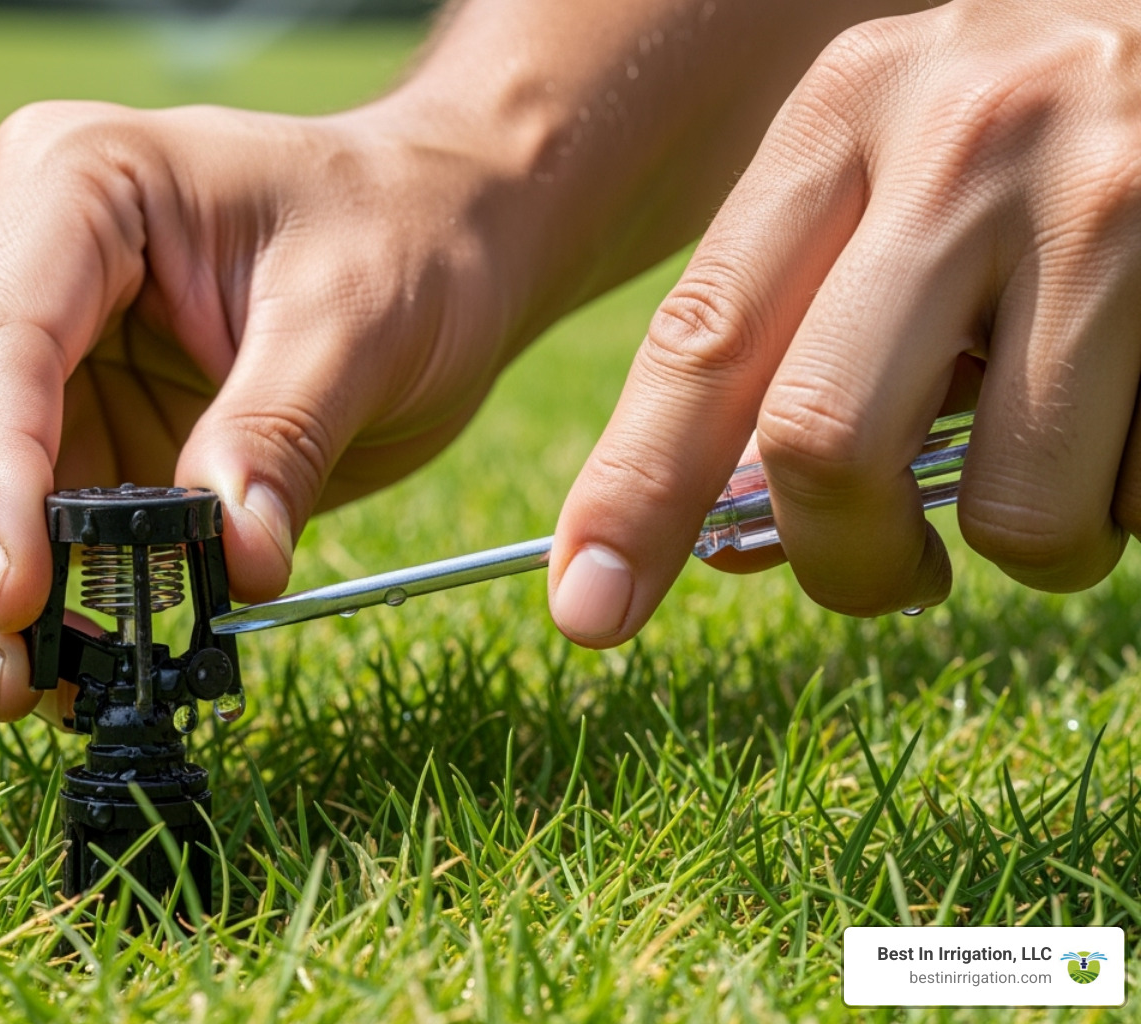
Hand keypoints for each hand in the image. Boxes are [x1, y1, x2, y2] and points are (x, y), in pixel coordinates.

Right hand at [0, 100, 536, 719]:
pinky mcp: (38, 417)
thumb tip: (232, 564)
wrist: (427, 232)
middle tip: (7, 679)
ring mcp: (8, 335)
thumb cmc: (399, 239)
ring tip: (26, 690)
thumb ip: (281, 434)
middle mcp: (2, 246)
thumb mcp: (361, 320)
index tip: (14, 600)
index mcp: (74, 181)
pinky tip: (45, 661)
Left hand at [552, 0, 1140, 644]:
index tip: (588, 607)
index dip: (634, 494)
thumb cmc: (1028, 141)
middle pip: (822, 441)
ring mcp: (1104, 201)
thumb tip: (732, 541)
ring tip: (1055, 462)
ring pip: (1017, 508)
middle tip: (887, 574)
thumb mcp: (890, 186)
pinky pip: (1139, 488)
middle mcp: (962, 143)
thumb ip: (800, 339)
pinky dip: (1120, 494)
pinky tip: (1127, 404)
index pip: (701, 339)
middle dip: (845, 561)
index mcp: (839, 117)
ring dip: (1028, 543)